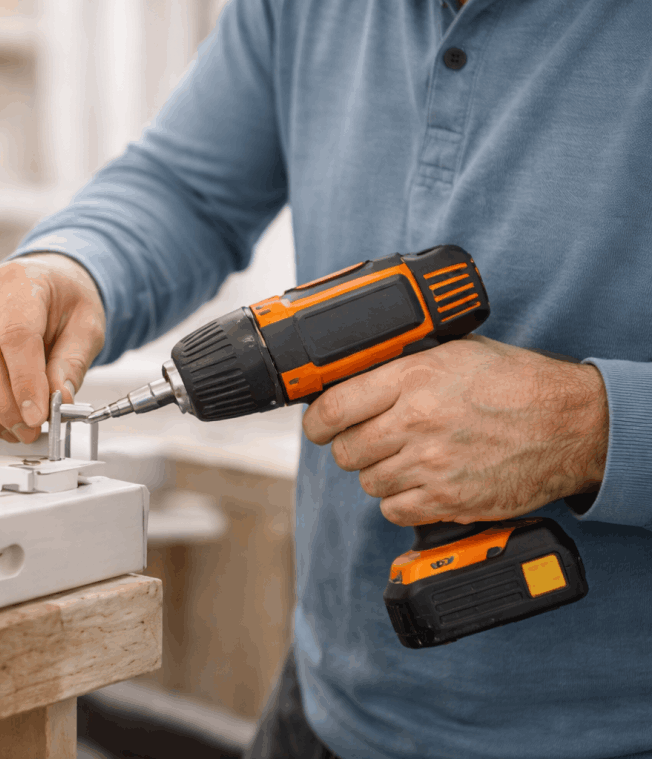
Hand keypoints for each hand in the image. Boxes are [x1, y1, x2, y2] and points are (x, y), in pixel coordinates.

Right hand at [0, 253, 105, 443]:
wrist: (45, 283)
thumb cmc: (63, 301)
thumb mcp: (86, 326)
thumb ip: (72, 363)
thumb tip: (58, 399)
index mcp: (18, 281)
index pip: (15, 335)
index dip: (25, 382)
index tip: (38, 414)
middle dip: (3, 405)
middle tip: (27, 429)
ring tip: (9, 428)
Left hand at [301, 335, 608, 525]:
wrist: (571, 424)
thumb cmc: (515, 383)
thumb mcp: (453, 353)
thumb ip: (401, 366)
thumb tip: (353, 376)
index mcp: (412, 380)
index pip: (332, 408)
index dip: (315, 422)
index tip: (317, 426)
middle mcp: (416, 423)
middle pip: (344, 451)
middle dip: (350, 448)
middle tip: (368, 442)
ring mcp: (431, 466)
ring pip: (368, 482)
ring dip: (379, 474)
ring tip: (406, 459)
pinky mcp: (448, 501)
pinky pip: (394, 510)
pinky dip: (401, 502)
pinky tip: (420, 484)